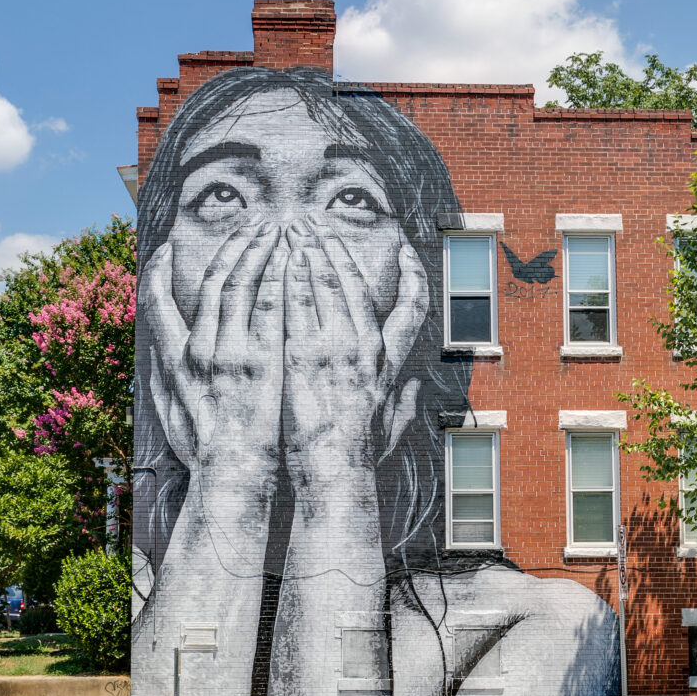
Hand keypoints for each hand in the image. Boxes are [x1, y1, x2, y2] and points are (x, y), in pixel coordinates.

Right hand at [139, 220, 285, 484]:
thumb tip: (155, 354)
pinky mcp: (264, 358)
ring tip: (270, 229)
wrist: (233, 474)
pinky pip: (269, 306)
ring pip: (240, 285)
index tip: (163, 249)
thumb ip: (160, 379)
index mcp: (173, 358)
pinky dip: (276, 276)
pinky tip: (288, 258)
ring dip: (255, 251)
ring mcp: (232, 351)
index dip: (156, 270)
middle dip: (229, 246)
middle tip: (245, 223)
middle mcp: (199, 347)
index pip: (156, 301)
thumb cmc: (203, 450)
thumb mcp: (168, 414)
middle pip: (211, 282)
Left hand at [282, 214, 427, 483]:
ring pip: (324, 282)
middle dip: (337, 245)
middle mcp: (366, 346)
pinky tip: (279, 257)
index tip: (404, 248)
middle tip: (320, 222)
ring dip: (309, 250)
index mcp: (390, 360)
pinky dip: (289, 276)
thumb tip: (418, 390)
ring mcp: (334, 347)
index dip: (414, 271)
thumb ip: (405, 404)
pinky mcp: (302, 355)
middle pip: (355, 281)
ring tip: (294, 226)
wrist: (334, 473)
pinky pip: (295, 303)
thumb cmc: (360, 455)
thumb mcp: (392, 427)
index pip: (414, 304)